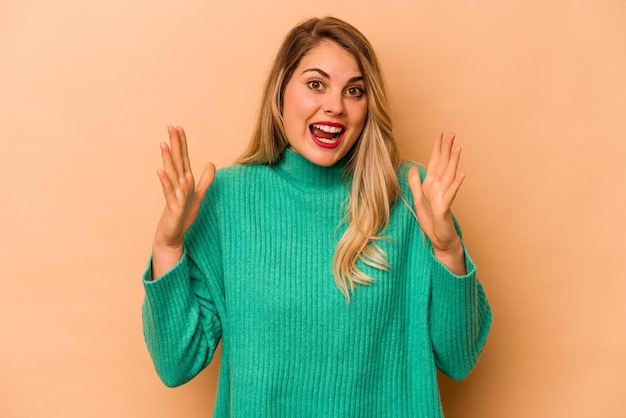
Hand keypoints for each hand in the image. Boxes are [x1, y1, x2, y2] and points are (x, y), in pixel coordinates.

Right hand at [151, 126, 214, 277]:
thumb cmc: (184, 215)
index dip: (181, 143)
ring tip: (163, 144)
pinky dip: (165, 182)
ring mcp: (174, 195)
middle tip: (170, 127)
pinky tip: (160, 172)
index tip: (178, 127)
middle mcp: (178, 184)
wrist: (173, 234)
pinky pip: (170, 193)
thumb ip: (206, 179)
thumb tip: (211, 163)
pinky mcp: (173, 206)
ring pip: (172, 174)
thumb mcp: (199, 194)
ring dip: (167, 159)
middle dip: (174, 144)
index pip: (183, 158)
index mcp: (185, 180)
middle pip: (177, 161)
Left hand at [408, 132, 465, 272]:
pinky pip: (450, 195)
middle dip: (446, 149)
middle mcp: (438, 188)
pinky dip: (455, 185)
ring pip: (448, 176)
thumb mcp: (418, 200)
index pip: (435, 162)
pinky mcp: (444, 209)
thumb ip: (415, 183)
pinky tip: (461, 175)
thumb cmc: (431, 221)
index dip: (437, 148)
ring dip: (453, 162)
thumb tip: (413, 167)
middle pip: (443, 165)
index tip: (440, 133)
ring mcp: (443, 198)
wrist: (439, 240)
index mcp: (431, 185)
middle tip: (451, 133)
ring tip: (457, 148)